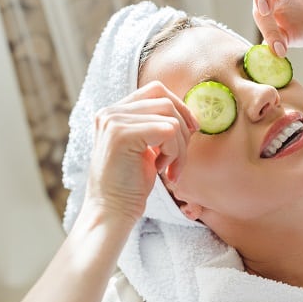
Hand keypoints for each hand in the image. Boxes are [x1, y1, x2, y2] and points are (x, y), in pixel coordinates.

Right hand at [85, 81, 197, 223]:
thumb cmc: (131, 184)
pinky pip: (168, 131)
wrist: (112, 212)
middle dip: (183, 130)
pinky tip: (163, 170)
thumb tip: (188, 115)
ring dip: (180, 147)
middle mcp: (111, 112)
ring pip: (171, 118)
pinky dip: (175, 153)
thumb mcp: (144, 148)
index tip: (191, 130)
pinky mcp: (122, 134)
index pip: (156, 90)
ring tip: (170, 168)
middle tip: (179, 160)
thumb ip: (155, 126)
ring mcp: (114, 121)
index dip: (180, 107)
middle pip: (166, 102)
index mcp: (115, 112)